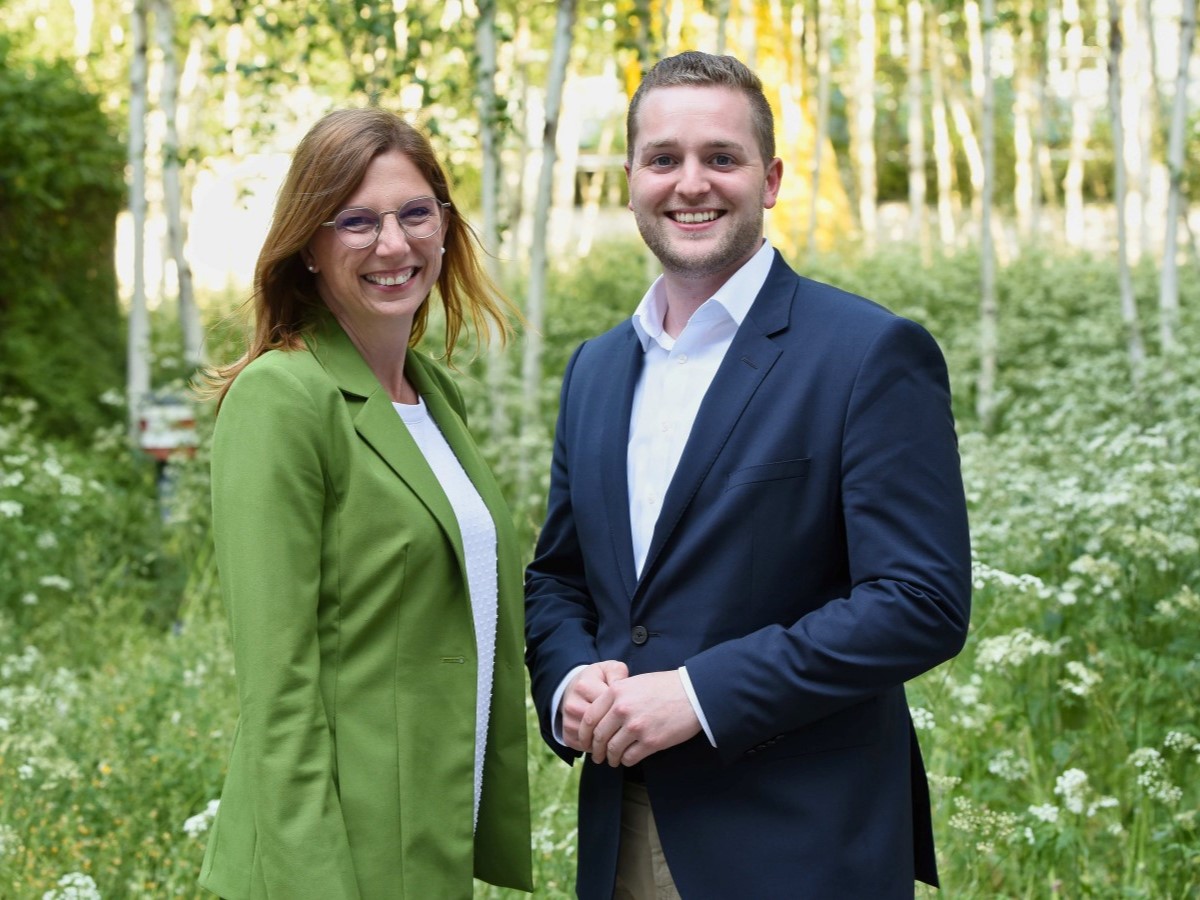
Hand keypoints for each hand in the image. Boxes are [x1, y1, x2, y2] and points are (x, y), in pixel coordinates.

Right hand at [561, 660, 628, 752]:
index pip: (607, 705)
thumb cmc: (598, 678)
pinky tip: (607, 741)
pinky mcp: (566, 733)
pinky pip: (583, 746)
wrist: (574, 686)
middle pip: (600, 724)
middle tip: (631, 730)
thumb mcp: (609, 669)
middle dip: (617, 729)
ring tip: (620, 736)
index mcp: (584, 686)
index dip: (623, 711)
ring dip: (607, 741)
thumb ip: (619, 673)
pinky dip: (597, 747)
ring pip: (592, 738)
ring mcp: (567, 720)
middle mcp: (572, 704)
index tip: (633, 712)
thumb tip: (625, 687)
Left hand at [585, 671, 701, 766]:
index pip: (589, 718)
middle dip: (596, 750)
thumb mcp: (635, 682)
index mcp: (616, 692)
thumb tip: (602, 716)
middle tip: (597, 756)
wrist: (693, 693)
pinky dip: (626, 761)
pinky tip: (628, 759)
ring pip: (612, 750)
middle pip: (599, 736)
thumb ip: (617, 697)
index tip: (584, 742)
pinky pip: (629, 757)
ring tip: (612, 760)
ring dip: (610, 758)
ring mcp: (636, 726)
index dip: (584, 734)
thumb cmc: (665, 687)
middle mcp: (622, 709)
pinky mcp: (651, 741)